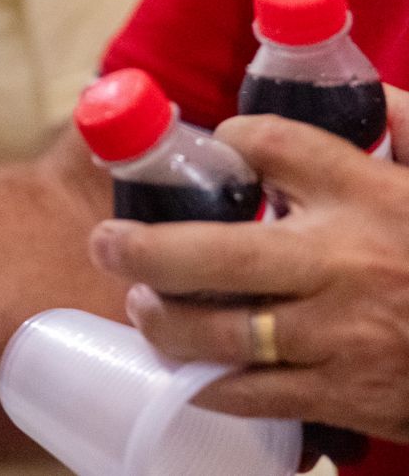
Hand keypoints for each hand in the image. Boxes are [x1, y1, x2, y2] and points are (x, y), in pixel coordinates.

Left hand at [89, 88, 408, 444]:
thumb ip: (406, 126)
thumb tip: (360, 90)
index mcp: (370, 197)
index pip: (275, 144)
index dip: (236, 136)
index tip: (221, 140)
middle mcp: (343, 264)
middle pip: (214, 251)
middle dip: (142, 246)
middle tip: (106, 239)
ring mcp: (340, 337)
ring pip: (219, 332)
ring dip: (163, 319)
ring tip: (140, 302)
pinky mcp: (346, 395)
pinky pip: (252, 393)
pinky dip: (205, 380)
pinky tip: (184, 363)